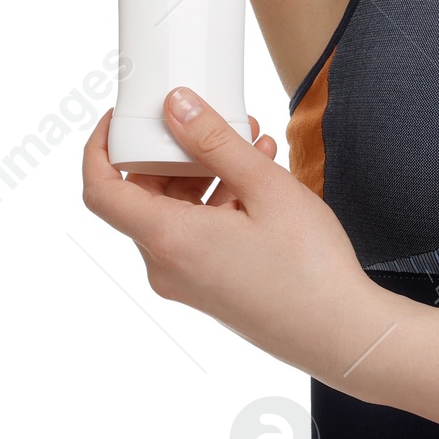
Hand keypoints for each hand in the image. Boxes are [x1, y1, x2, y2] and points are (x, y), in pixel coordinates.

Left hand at [81, 88, 393, 379]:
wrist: (339, 333)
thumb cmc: (306, 265)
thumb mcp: (264, 187)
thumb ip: (215, 141)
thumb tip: (175, 104)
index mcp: (169, 241)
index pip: (102, 192)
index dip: (99, 148)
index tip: (121, 116)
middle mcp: (166, 266)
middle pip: (142, 197)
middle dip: (171, 151)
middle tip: (207, 117)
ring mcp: (187, 281)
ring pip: (174, 212)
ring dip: (203, 171)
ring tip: (252, 141)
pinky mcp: (208, 287)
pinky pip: (195, 232)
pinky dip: (217, 199)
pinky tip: (259, 175)